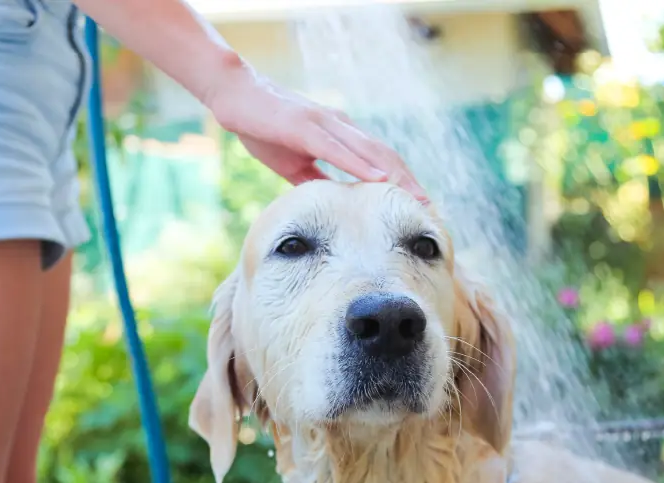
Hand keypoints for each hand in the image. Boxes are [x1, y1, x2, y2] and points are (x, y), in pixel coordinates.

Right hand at [206, 64, 426, 201]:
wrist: (235, 96)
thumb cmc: (263, 128)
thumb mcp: (293, 162)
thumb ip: (314, 179)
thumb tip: (329, 201)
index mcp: (338, 136)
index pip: (377, 161)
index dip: (399, 182)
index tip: (416, 204)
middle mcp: (339, 127)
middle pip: (383, 156)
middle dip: (407, 182)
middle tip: (428, 207)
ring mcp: (325, 125)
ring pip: (369, 153)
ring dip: (395, 176)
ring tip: (414, 197)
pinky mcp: (307, 128)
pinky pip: (339, 151)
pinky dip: (362, 167)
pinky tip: (379, 180)